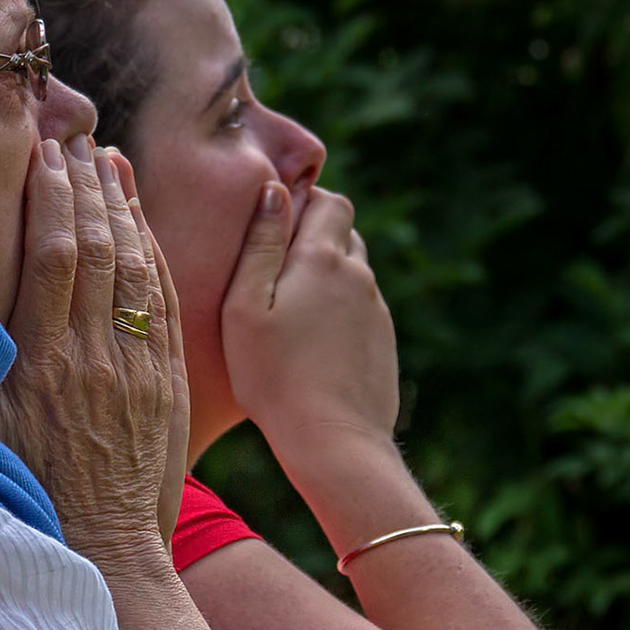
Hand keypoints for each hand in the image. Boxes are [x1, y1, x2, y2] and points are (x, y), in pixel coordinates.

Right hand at [0, 137, 184, 565]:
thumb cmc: (29, 501)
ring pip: (136, 269)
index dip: (51, 199)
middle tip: (78, 139)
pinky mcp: (167, 387)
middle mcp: (94, 357)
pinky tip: (143, 225)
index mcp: (43, 365)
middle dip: (87, 187)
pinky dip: (155, 257)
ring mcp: (137, 369)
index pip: (52, 257)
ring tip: (111, 162)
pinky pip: (164, 307)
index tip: (44, 157)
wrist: (105, 557)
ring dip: (124, 210)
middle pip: (98, 249)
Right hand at [220, 184, 398, 467]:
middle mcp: (359, 277)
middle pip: (346, 233)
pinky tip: (314, 344)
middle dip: (317, 236)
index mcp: (323, 259)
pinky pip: (362, 310)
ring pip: (355, 274)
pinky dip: (341, 312)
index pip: (331, 201)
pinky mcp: (384, 343)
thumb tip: (276, 190)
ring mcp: (377, 311)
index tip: (277, 222)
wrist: (333, 440)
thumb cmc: (274, 376)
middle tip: (277, 268)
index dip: (306, 201)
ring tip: (293, 309)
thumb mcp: (245, 307)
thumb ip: (261, 244)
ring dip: (329, 276)